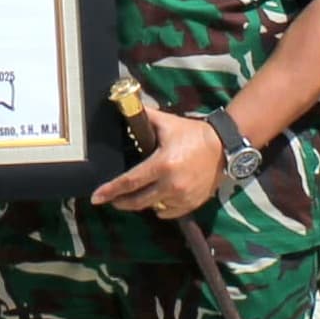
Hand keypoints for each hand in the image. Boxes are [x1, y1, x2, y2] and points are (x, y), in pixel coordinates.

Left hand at [93, 110, 228, 217]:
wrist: (223, 147)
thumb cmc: (193, 133)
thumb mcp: (167, 123)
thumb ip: (145, 116)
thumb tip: (125, 106)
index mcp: (162, 164)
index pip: (129, 182)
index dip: (110, 190)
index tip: (96, 197)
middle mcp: (172, 184)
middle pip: (137, 201)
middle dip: (121, 202)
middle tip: (112, 199)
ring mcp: (183, 197)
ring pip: (153, 208)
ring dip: (142, 203)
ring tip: (137, 194)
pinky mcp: (192, 204)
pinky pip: (168, 212)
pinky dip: (160, 207)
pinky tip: (158, 198)